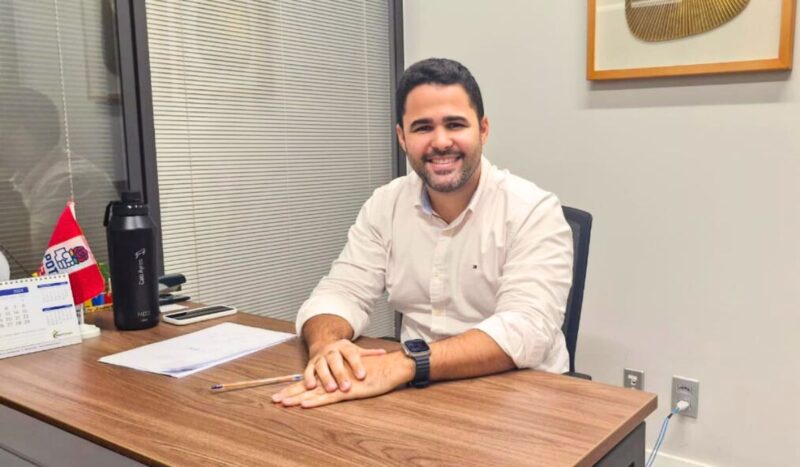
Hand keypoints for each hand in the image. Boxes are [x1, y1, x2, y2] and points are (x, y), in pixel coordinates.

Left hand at [272, 352, 413, 408]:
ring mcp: (340, 384)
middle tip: (274, 399)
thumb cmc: (377, 371)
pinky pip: (328, 397)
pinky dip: (316, 400)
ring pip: (314, 392)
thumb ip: (349, 377)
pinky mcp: (348, 391)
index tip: (283, 394)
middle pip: (308, 386)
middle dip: (291, 393)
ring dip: (297, 398)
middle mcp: (334, 377)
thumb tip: (342, 383)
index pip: (312, 381)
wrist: (390, 366)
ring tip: (282, 402)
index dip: (297, 387)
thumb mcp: (359, 374)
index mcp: (335, 375)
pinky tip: (304, 403)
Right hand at [305, 339, 385, 391]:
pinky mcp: (310, 364)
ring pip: (321, 367)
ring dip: (325, 378)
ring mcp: (320, 357)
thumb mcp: (357, 351)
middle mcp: (331, 351)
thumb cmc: (344, 352)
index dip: (357, 365)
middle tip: (346, 387)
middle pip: (335, 361)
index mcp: (344, 347)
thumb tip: (384, 353)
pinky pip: (308, 371)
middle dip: (340, 374)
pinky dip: (308, 379)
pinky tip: (310, 387)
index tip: (362, 376)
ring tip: (331, 389)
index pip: (352, 355)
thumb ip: (369, 354)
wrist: (325, 344)